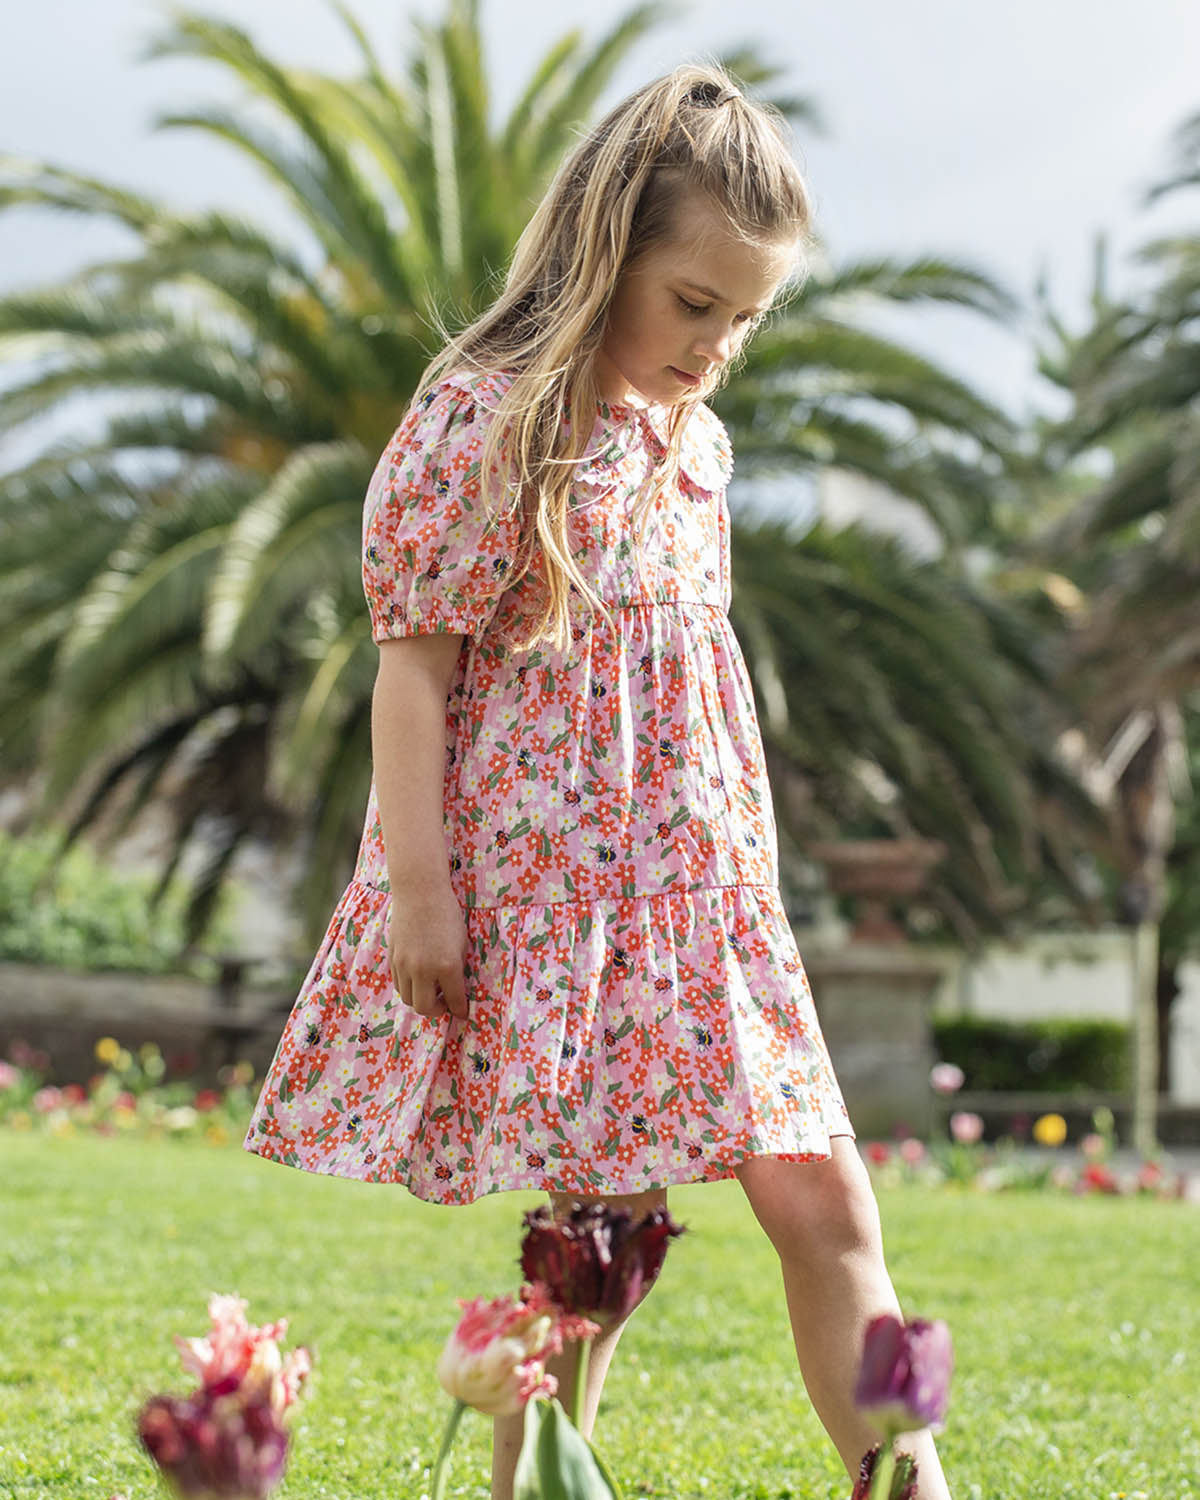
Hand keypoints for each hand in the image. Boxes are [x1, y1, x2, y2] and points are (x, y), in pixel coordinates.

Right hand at [386, 881, 469, 1019]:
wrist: (420, 893)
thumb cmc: (447, 914)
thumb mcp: (461, 943)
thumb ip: (458, 968)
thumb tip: (456, 989)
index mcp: (447, 966)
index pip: (454, 1000)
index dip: (460, 1010)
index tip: (462, 1013)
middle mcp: (423, 970)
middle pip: (424, 1008)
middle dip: (436, 1011)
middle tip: (445, 1003)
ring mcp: (405, 965)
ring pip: (408, 998)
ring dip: (421, 999)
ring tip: (432, 990)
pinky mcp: (392, 958)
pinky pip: (399, 984)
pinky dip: (409, 987)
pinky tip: (419, 978)